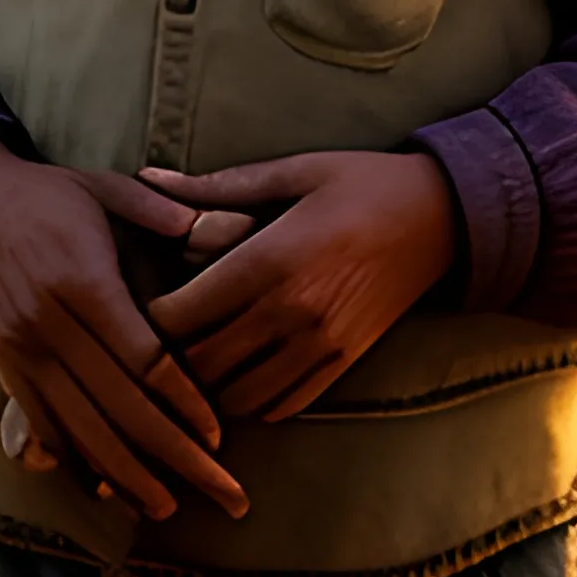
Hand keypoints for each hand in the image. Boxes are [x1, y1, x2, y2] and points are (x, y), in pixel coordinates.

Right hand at [0, 131, 249, 520]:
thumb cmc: (51, 193)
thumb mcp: (107, 187)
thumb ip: (159, 210)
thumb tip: (215, 227)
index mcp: (82, 281)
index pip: (143, 359)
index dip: (183, 404)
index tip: (219, 438)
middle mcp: (48, 324)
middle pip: (121, 408)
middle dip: (176, 458)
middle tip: (225, 494)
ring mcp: (22, 352)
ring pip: (82, 430)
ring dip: (129, 476)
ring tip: (171, 507)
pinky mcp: (6, 366)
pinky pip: (45, 426)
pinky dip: (78, 462)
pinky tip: (110, 488)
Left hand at [139, 151, 455, 423]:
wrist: (441, 216)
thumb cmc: (360, 183)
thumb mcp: (292, 170)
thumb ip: (216, 185)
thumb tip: (147, 176)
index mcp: (272, 259)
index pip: (184, 313)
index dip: (146, 318)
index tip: (134, 304)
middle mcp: (293, 312)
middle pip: (201, 361)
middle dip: (167, 356)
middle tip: (151, 339)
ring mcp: (320, 346)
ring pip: (235, 396)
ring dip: (206, 385)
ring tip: (190, 360)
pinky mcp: (342, 365)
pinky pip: (279, 406)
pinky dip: (248, 400)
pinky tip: (237, 375)